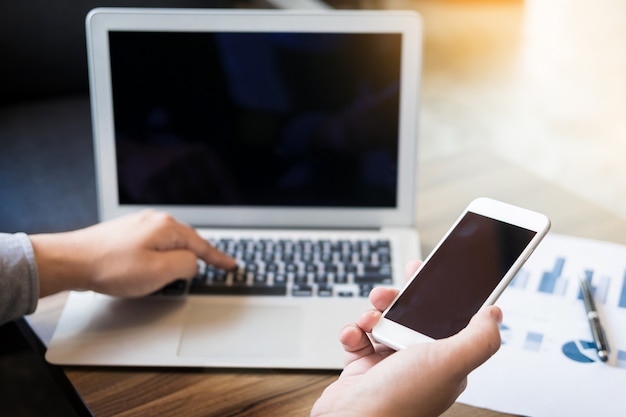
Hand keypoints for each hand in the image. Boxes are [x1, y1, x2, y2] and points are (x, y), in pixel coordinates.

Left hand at [30, 210, 235, 296]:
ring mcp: (139, 224)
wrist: (71, 261)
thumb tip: (193, 263)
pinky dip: (160, 256)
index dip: (219, 258)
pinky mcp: (126, 232)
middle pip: (187, 241)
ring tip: (174, 275)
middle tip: (208, 270)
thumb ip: (186, 265)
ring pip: (169, 243)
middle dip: (197, 257)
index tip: (231, 266)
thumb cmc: (111, 267)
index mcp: (167, 228)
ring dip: (175, 259)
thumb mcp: (159, 272)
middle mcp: (155, 220)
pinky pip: (154, 244)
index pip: (202, 245)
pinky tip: (152, 267)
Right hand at [311, 261, 501, 416]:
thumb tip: (495, 315)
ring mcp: (388, 365)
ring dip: (371, 315)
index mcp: (444, 362)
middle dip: (396, 301)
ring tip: (367, 319)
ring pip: (382, 323)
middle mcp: (418, 364)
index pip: (445, 320)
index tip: (423, 276)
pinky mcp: (363, 368)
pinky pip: (358, 338)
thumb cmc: (400, 400)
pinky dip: (353, 332)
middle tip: (386, 295)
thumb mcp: (450, 363)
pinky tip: (353, 336)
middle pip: (409, 317)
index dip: (435, 296)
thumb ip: (479, 338)